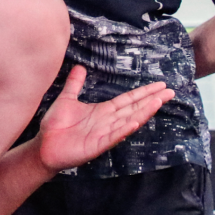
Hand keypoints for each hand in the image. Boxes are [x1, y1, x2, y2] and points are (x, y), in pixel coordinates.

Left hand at [35, 66, 173, 172]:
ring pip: (128, 121)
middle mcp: (108, 122)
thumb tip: (80, 67)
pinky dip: (125, 129)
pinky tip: (136, 122)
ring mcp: (105, 134)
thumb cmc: (55, 126)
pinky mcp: (97, 145)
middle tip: (170, 92)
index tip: (160, 85)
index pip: (128, 100)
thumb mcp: (66, 100)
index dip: (143, 92)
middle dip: (152, 100)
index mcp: (103, 111)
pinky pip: (114, 136)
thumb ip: (74, 85)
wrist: (44, 146)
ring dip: (144, 112)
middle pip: (134, 108)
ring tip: (159, 102)